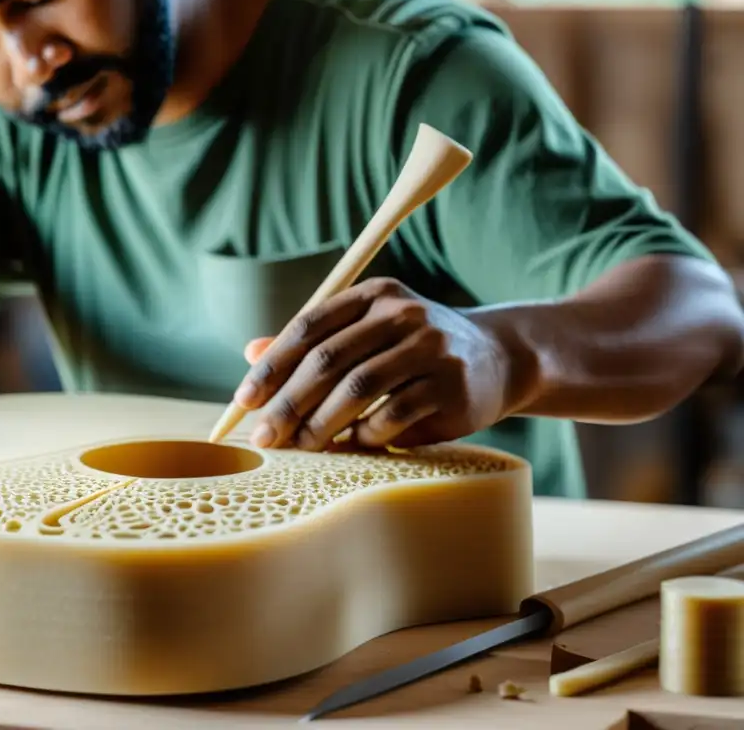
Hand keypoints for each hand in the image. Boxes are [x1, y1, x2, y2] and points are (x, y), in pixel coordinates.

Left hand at [234, 277, 514, 450]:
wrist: (499, 358)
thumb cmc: (415, 350)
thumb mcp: (368, 333)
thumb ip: (314, 341)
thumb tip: (250, 352)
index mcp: (374, 296)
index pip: (309, 327)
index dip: (272, 365)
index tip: (244, 401)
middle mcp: (403, 314)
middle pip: (328, 360)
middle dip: (288, 403)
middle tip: (264, 436)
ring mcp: (431, 348)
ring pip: (359, 388)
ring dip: (321, 424)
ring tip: (300, 447)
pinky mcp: (452, 386)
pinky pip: (395, 416)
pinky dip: (365, 434)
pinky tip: (351, 444)